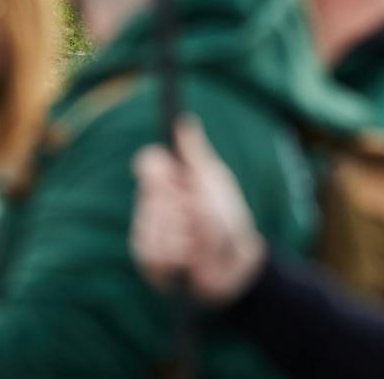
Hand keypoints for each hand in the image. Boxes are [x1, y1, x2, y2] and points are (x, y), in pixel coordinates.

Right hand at [130, 116, 265, 306]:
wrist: (237, 260)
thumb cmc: (228, 216)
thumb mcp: (213, 180)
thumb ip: (195, 154)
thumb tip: (182, 120)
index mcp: (168, 182)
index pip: (147, 162)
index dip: (155, 165)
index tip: (168, 168)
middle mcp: (153, 204)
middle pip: (151, 191)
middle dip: (184, 202)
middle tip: (200, 210)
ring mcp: (147, 232)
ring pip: (151, 221)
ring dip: (183, 228)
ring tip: (198, 236)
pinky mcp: (148, 262)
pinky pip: (153, 251)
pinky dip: (179, 251)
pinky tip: (190, 255)